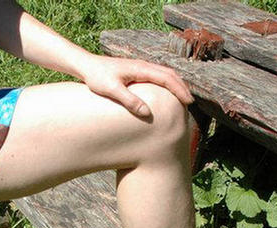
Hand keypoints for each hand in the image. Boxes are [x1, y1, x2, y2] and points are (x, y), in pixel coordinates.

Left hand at [78, 54, 194, 116]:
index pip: (167, 78)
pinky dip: (166, 84)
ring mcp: (140, 67)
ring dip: (175, 85)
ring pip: (164, 74)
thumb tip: (147, 113)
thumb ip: (129, 100)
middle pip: (169, 74)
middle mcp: (143, 65)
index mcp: (141, 69)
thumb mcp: (112, 90)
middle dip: (181, 87)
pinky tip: (164, 94)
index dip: (179, 90)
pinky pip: (156, 76)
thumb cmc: (97, 77)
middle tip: (189, 103)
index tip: (188, 102)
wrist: (87, 65)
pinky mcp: (136, 71)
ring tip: (181, 99)